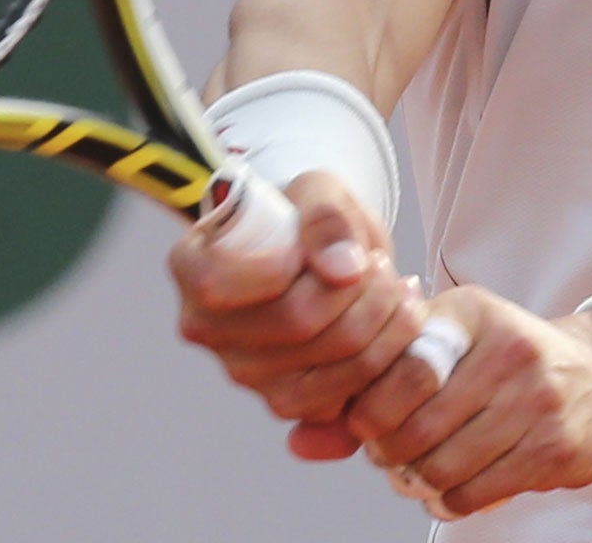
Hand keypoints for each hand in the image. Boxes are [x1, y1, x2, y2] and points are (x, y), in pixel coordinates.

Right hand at [169, 171, 429, 430]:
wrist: (319, 251)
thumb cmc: (305, 214)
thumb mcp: (317, 189)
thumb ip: (326, 218)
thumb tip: (343, 268)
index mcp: (193, 267)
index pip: (240, 283)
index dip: (299, 268)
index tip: (337, 249)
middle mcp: (206, 328)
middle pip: (299, 325)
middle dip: (363, 293)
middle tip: (384, 266)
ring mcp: (243, 372)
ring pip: (331, 367)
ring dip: (384, 326)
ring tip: (398, 289)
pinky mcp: (285, 403)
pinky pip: (346, 400)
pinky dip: (387, 363)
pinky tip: (396, 325)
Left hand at [342, 288, 591, 519]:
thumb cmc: (501, 362)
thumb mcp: (447, 342)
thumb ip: (376, 382)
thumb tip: (301, 441)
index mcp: (474, 313)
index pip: (404, 367)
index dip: (370, 408)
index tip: (366, 423)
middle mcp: (511, 348)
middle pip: (419, 426)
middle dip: (389, 452)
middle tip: (388, 456)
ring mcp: (540, 399)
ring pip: (445, 466)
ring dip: (418, 480)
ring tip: (417, 472)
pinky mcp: (559, 447)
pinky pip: (479, 492)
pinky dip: (451, 499)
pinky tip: (450, 487)